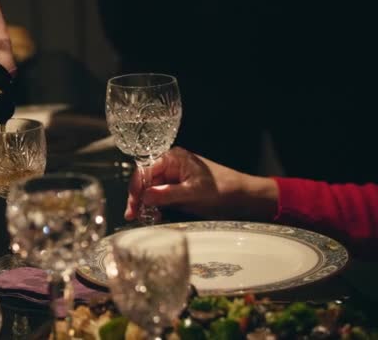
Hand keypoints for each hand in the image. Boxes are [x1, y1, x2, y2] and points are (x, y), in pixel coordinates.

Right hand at [125, 147, 277, 220]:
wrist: (244, 198)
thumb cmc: (223, 189)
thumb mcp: (193, 193)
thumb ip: (167, 194)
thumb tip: (144, 197)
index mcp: (173, 158)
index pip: (144, 171)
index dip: (136, 188)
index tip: (133, 206)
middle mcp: (171, 166)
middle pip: (145, 181)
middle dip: (138, 198)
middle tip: (133, 215)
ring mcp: (174, 179)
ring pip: (150, 191)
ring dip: (145, 205)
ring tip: (143, 218)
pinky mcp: (178, 191)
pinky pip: (160, 198)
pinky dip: (155, 208)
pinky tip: (154, 217)